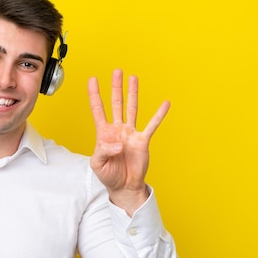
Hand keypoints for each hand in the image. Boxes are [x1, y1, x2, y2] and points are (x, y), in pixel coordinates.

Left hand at [88, 69, 169, 213]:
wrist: (124, 186)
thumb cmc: (109, 175)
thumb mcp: (97, 164)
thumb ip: (103, 151)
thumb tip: (117, 143)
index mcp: (103, 133)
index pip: (98, 109)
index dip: (94, 95)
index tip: (93, 80)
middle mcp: (117, 129)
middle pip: (116, 103)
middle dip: (115, 87)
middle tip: (117, 71)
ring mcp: (130, 133)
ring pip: (132, 108)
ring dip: (133, 93)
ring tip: (133, 78)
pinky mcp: (142, 140)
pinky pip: (152, 125)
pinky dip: (159, 114)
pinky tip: (165, 104)